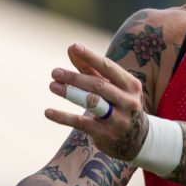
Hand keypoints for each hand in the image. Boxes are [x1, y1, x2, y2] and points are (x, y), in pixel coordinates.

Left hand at [45, 43, 148, 160]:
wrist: (136, 139)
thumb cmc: (118, 103)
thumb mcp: (110, 85)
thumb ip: (90, 68)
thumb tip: (71, 48)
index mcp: (130, 85)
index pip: (108, 67)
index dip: (91, 57)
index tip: (74, 47)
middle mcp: (128, 101)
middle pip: (99, 86)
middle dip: (75, 78)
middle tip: (55, 72)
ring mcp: (118, 119)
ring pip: (92, 102)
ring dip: (70, 93)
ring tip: (52, 85)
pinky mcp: (106, 134)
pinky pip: (81, 123)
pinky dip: (63, 117)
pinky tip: (48, 112)